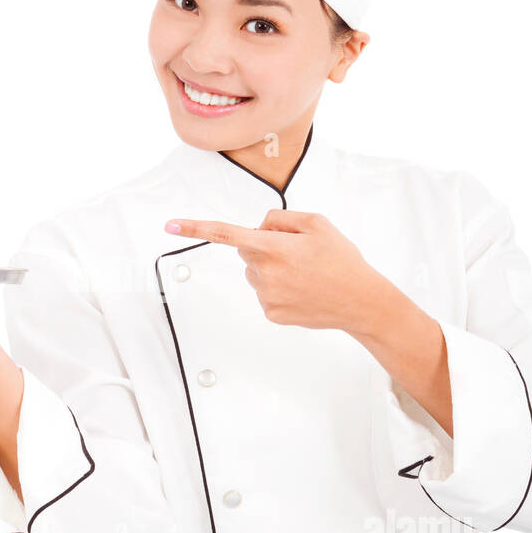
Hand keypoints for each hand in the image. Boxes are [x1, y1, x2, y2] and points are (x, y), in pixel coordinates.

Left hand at [164, 208, 385, 332]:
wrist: (361, 301)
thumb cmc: (341, 259)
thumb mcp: (317, 223)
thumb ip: (280, 218)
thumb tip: (258, 227)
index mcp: (274, 247)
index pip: (227, 234)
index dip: (196, 228)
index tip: (170, 224)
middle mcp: (265, 272)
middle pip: (246, 251)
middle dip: (263, 246)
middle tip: (297, 252)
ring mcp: (266, 296)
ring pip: (254, 273)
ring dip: (271, 269)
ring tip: (304, 274)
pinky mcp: (270, 314)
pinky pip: (264, 293)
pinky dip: (278, 288)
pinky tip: (302, 290)